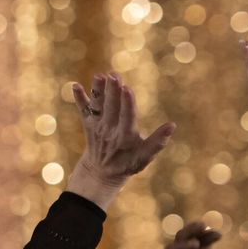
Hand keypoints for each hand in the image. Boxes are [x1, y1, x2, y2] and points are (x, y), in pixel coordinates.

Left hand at [63, 73, 174, 208]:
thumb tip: (172, 125)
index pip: (127, 117)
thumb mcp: (145, 156)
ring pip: (97, 106)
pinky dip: (79, 98)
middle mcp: (109, 130)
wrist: (101, 173)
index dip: (128, 103)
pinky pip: (82, 110)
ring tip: (98, 76)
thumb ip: (158, 142)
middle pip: (111, 107)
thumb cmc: (128, 162)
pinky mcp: (88, 124)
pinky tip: (74, 85)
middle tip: (114, 75)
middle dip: (113, 91)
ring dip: (97, 91)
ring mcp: (97, 127)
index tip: (128, 89)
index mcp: (125, 136)